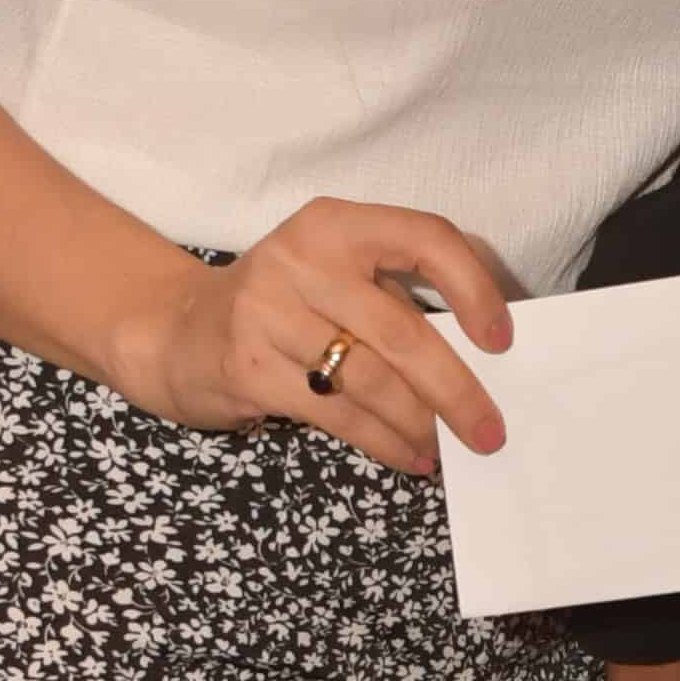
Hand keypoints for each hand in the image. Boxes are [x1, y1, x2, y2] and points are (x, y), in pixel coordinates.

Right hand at [116, 194, 515, 470]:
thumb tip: (483, 360)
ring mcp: (266, 313)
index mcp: (335, 224)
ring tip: (447, 448)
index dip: (473, 288)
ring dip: (419, 424)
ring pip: (370, 381)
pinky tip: (408, 456)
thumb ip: (395, 298)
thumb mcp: (334, 276)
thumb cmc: (285, 305)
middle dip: (456, 389)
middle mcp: (299, 259)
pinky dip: (383, 442)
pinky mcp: (247, 368)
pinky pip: (336, 414)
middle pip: (401, 330)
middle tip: (489, 430)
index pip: (424, 238)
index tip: (502, 340)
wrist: (177, 329)